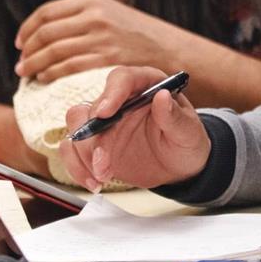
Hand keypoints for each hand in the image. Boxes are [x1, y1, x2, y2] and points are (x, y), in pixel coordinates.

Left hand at [15, 0, 176, 82]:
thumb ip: (81, 16)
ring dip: (34, 65)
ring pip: (53, 53)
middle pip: (46, 33)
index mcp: (92, 1)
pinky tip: (45, 80)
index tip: (20, 43)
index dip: (27, 29)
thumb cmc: (138, 35)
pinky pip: (67, 69)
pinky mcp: (106, 61)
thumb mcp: (110, 13)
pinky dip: (51, 75)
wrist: (171, 50)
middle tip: (20, 64)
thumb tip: (43, 33)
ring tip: (27, 74)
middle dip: (27, 51)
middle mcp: (94, 17)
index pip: (46, 13)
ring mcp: (100, 39)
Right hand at [58, 65, 210, 189]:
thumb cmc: (186, 142)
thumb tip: (162, 97)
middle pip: (92, 107)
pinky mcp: (94, 145)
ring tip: (103, 175)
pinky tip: (94, 182)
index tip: (105, 113)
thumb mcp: (188, 132)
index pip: (121, 78)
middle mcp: (120, 100)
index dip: (111, 93)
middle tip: (104, 162)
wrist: (180, 167)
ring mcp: (104, 123)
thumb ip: (175, 116)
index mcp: (145, 85)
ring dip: (84, 154)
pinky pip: (72, 150)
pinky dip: (77, 167)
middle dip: (94, 137)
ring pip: (77, 127)